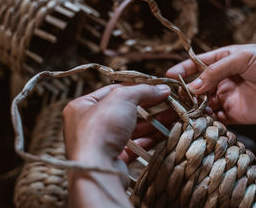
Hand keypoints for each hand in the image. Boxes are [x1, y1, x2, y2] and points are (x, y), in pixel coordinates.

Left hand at [63, 84, 169, 207]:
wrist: (98, 169)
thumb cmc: (101, 128)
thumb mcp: (122, 98)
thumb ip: (143, 90)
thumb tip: (162, 89)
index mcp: (82, 106)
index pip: (113, 90)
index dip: (136, 88)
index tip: (157, 88)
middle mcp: (89, 124)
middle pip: (125, 110)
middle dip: (149, 106)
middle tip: (169, 102)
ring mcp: (102, 143)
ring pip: (132, 128)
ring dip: (153, 122)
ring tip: (173, 116)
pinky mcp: (114, 159)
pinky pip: (135, 145)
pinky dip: (150, 138)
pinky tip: (165, 132)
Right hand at [167, 44, 255, 123]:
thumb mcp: (242, 58)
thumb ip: (216, 71)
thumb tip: (192, 85)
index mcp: (224, 61)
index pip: (197, 65)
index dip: (182, 70)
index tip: (167, 76)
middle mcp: (223, 80)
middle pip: (197, 87)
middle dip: (184, 93)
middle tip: (170, 100)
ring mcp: (229, 98)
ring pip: (204, 104)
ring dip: (193, 109)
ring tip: (181, 113)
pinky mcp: (237, 115)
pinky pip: (217, 120)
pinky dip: (207, 122)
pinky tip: (198, 122)